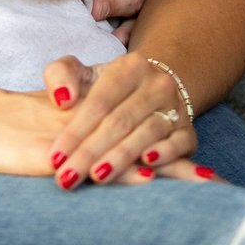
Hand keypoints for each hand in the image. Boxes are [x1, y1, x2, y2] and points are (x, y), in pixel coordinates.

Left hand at [42, 54, 214, 189]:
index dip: (76, 130)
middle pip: (120, 121)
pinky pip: (180, 143)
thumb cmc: (107, 88)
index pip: (99, 102)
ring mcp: (176, 108)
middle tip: (67, 177)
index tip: (55, 157)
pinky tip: (147, 165)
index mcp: (129, 67)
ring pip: (147, 133)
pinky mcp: (188, 132)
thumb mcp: (82, 73)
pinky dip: (166, 154)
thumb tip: (62, 99)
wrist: (151, 89)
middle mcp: (157, 85)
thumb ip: (61, 74)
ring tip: (96, 177)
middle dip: (91, 152)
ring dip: (121, 157)